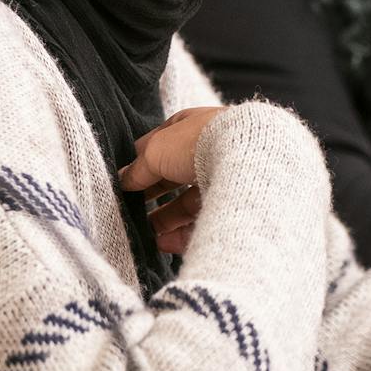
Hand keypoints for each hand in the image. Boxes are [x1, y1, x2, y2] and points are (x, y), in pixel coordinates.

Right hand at [118, 108, 224, 253]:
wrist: (248, 157)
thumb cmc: (198, 143)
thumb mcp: (156, 151)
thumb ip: (138, 168)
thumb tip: (123, 181)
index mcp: (189, 127)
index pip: (158, 146)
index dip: (138, 165)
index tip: (122, 185)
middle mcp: (208, 149)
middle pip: (173, 177)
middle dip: (152, 197)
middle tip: (131, 214)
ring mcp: (224, 175)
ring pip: (190, 202)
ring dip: (166, 219)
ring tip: (146, 235)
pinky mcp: (234, 202)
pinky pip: (207, 219)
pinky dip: (184, 233)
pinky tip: (164, 243)